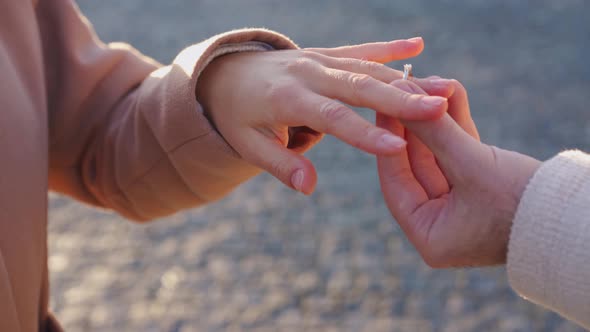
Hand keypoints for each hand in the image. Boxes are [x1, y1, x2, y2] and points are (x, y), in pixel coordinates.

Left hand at [196, 38, 455, 193]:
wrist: (227, 74)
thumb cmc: (238, 116)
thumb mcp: (247, 145)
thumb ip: (280, 165)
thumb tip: (309, 188)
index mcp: (287, 99)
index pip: (331, 118)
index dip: (364, 134)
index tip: (398, 148)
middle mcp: (307, 73)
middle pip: (359, 87)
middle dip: (401, 99)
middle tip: (440, 110)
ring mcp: (318, 59)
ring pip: (368, 69)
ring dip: (406, 79)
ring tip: (444, 91)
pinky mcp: (325, 54)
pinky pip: (360, 50)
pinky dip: (388, 48)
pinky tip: (418, 45)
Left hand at [377, 79, 540, 266]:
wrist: (580, 219)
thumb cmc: (522, 203)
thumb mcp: (471, 166)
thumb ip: (433, 131)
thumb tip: (400, 93)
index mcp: (428, 233)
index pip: (396, 179)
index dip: (391, 138)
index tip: (386, 104)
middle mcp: (439, 222)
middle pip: (416, 163)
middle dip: (416, 122)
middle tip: (408, 85)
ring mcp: (459, 205)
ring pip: (439, 153)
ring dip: (438, 118)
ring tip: (433, 82)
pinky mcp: (479, 187)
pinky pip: (460, 152)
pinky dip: (459, 125)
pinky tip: (453, 93)